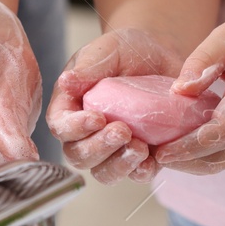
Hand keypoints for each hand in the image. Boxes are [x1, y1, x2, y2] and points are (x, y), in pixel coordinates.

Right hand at [47, 28, 185, 184]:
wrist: (163, 58)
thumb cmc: (129, 51)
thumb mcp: (108, 50)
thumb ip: (88, 66)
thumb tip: (66, 81)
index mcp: (70, 107)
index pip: (61, 126)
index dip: (75, 128)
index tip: (97, 118)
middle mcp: (86, 134)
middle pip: (79, 156)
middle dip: (99, 148)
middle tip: (123, 131)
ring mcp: (111, 149)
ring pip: (104, 172)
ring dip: (119, 165)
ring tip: (140, 148)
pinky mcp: (138, 158)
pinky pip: (134, 175)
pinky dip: (141, 172)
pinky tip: (152, 160)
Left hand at [156, 2, 224, 175]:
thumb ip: (204, 60)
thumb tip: (178, 91)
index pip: (221, 133)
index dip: (189, 146)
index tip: (162, 151)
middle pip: (219, 157)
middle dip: (183, 161)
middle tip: (147, 155)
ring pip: (221, 162)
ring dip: (189, 163)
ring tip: (156, 153)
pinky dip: (201, 156)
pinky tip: (176, 146)